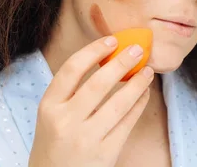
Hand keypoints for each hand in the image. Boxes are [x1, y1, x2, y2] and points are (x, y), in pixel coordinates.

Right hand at [28, 35, 154, 166]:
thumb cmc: (55, 143)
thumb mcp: (51, 116)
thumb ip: (71, 92)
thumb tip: (107, 58)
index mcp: (48, 107)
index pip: (71, 69)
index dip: (93, 51)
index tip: (112, 40)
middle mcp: (65, 122)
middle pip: (98, 83)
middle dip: (121, 63)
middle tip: (138, 50)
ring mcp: (86, 139)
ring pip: (118, 104)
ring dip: (137, 84)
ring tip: (148, 71)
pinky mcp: (105, 154)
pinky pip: (127, 123)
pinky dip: (138, 105)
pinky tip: (144, 94)